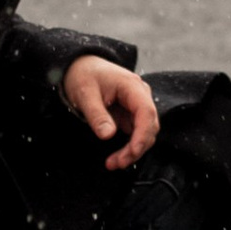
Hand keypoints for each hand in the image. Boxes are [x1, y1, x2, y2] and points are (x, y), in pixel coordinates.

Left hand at [62, 52, 158, 172]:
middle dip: (136, 148)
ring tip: (113, 163)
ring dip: (134, 150)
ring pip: (146, 132)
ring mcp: (137, 104)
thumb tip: (108, 136)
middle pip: (150, 126)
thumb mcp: (85, 94)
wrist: (80, 66)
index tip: (131, 153)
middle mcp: (140, 95)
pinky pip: (137, 133)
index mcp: (132, 86)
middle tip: (115, 164)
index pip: (146, 112)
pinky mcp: (131, 113)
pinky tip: (116, 156)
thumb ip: (97, 115)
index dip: (142, 135)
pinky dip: (130, 146)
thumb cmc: (83, 76)